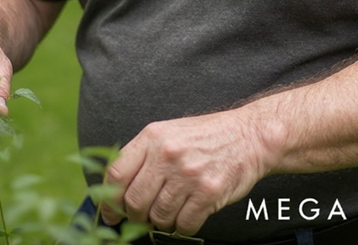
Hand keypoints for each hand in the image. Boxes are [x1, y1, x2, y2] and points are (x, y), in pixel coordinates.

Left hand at [101, 107, 279, 234]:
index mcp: (153, 136)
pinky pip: (183, 224)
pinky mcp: (208, 192)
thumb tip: (117, 191)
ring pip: (158, 217)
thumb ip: (144, 156)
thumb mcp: (169, 133)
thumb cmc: (206, 137)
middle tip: (146, 213)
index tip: (110, 213)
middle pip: (134, 201)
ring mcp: (188, 174)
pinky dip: (183, 225)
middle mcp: (167, 154)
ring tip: (173, 207)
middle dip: (136, 215)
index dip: (109, 200)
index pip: (117, 174)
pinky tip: (190, 210)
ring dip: (162, 220)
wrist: (248, 135)